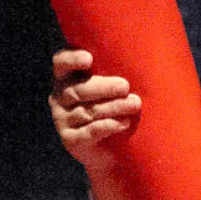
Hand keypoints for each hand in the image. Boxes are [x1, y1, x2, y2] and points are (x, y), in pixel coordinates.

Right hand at [49, 48, 141, 168]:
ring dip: (113, 107)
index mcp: (66, 76)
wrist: (111, 147)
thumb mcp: (112, 84)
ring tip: (134, 104)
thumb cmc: (115, 103)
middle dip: (104, 87)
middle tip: (125, 87)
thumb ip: (115, 69)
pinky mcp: (71, 140)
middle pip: (78, 90)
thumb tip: (141, 51)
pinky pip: (89, 132)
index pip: (61, 62)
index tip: (89, 59)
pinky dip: (108, 126)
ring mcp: (62, 120)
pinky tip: (124, 123)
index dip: (72, 60)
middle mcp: (59, 97)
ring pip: (88, 111)